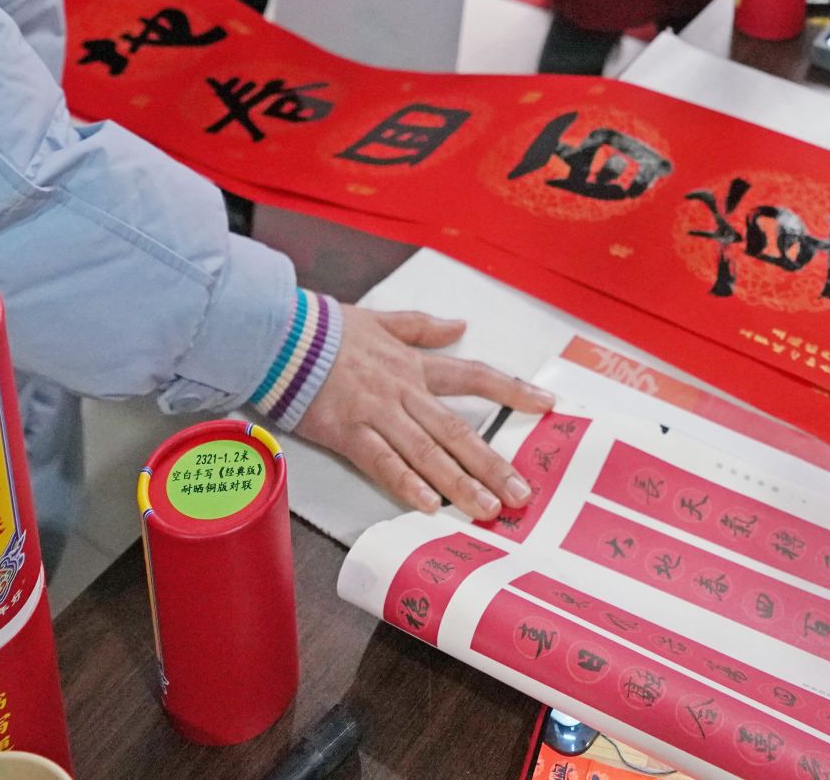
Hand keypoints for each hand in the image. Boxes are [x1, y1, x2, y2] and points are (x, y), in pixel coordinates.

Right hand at [295, 307, 555, 520]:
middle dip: (493, 463)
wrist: (282, 334)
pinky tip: (429, 505)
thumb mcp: (380, 319)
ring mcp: (377, 414)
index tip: (547, 404)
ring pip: (427, 452)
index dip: (512, 390)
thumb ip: (421, 326)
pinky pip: (382, 462)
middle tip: (522, 493)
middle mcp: (403, 392)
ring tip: (487, 509)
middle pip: (457, 429)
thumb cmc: (326, 330)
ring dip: (460, 482)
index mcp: (413, 366)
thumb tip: (459, 324)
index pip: (473, 376)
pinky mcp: (348, 433)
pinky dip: (407, 483)